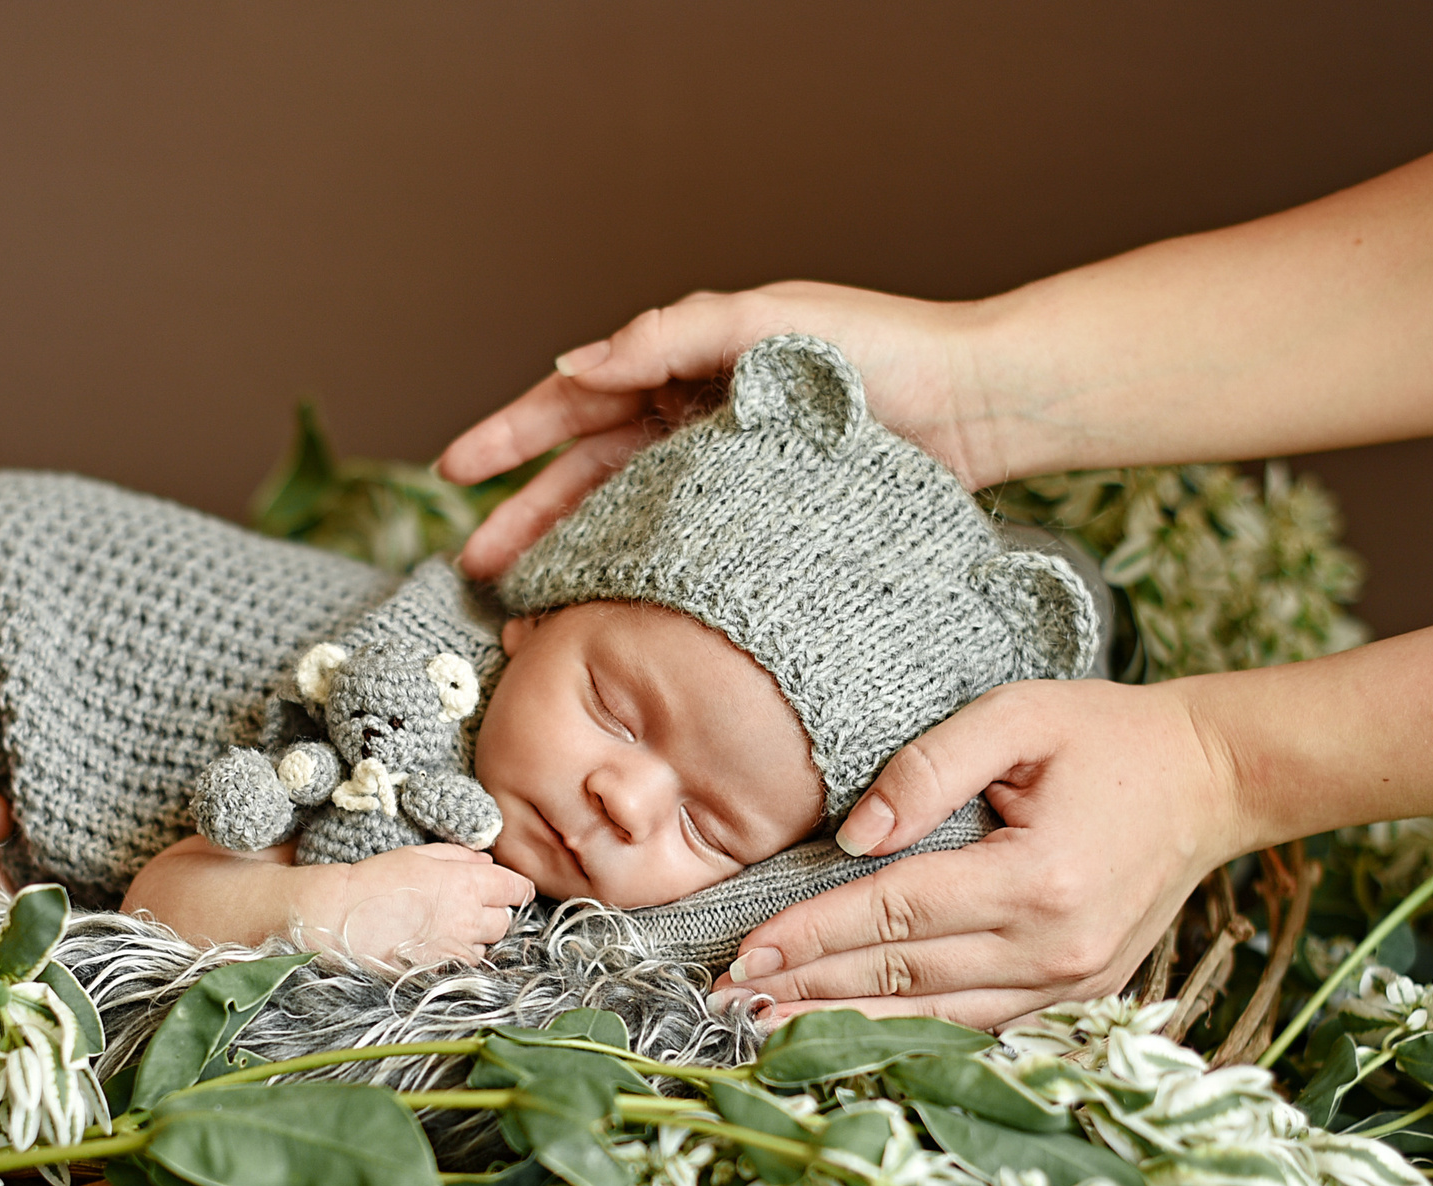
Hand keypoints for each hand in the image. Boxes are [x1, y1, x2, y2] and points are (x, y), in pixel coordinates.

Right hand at [313, 843, 536, 968]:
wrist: (344, 916)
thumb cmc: (377, 879)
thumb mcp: (419, 854)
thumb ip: (459, 856)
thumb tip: (486, 862)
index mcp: (468, 883)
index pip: (516, 888)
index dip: (517, 888)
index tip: (513, 889)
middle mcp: (469, 918)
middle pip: (505, 920)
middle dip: (494, 912)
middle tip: (470, 906)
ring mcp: (457, 948)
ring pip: (487, 946)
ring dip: (477, 938)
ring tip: (448, 927)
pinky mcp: (442, 970)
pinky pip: (465, 965)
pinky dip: (459, 956)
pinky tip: (437, 945)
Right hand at [436, 282, 988, 577]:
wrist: (978, 408)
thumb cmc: (881, 350)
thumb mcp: (765, 322)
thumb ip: (668, 337)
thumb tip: (574, 362)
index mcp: (685, 362)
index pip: (576, 397)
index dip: (512, 433)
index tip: (455, 468)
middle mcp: (694, 420)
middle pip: (585, 471)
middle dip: (524, 516)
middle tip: (475, 567)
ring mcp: (724, 477)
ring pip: (625, 519)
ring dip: (570, 557)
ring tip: (522, 607)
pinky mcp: (760, 527)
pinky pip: (682, 554)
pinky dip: (639, 584)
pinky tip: (606, 617)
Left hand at [715, 678, 1244, 1028]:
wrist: (1211, 781)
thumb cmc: (1107, 736)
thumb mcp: (1018, 716)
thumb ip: (927, 768)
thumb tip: (852, 836)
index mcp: (1038, 877)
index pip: (896, 913)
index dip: (814, 934)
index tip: (745, 949)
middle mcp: (1053, 947)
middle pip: (903, 976)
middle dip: (809, 988)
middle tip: (728, 999)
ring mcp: (1070, 982)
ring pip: (934, 1016)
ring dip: (847, 1024)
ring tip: (769, 1025)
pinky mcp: (1077, 994)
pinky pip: (977, 1023)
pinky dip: (910, 1031)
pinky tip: (851, 1033)